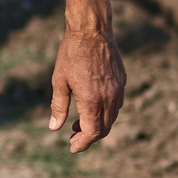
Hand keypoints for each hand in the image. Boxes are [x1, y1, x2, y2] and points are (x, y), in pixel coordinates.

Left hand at [50, 22, 127, 152]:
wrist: (92, 29)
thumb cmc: (71, 53)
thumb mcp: (59, 80)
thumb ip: (59, 106)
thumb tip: (54, 128)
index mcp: (92, 98)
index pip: (92, 132)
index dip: (82, 143)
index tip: (72, 147)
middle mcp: (109, 97)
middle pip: (104, 128)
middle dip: (89, 137)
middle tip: (73, 137)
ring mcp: (118, 89)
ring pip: (112, 118)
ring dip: (98, 126)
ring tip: (79, 124)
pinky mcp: (122, 81)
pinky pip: (117, 105)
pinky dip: (105, 113)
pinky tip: (92, 108)